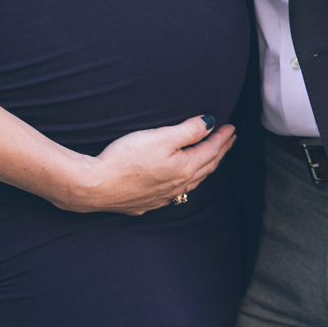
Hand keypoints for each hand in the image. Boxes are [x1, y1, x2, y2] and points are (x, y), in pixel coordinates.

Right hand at [54, 117, 233, 215]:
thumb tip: (211, 123)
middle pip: (206, 167)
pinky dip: (186, 183)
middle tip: (229, 140)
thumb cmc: (126, 159)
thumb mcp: (161, 137)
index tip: (232, 127)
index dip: (222, 137)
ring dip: (205, 168)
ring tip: (212, 159)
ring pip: (192, 182)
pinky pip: (175, 193)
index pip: (211, 150)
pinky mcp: (146, 203)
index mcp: (184, 168)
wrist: (95, 186)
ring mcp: (162, 198)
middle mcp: (177, 186)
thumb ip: (189, 130)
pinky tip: (182, 183)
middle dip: (219, 151)